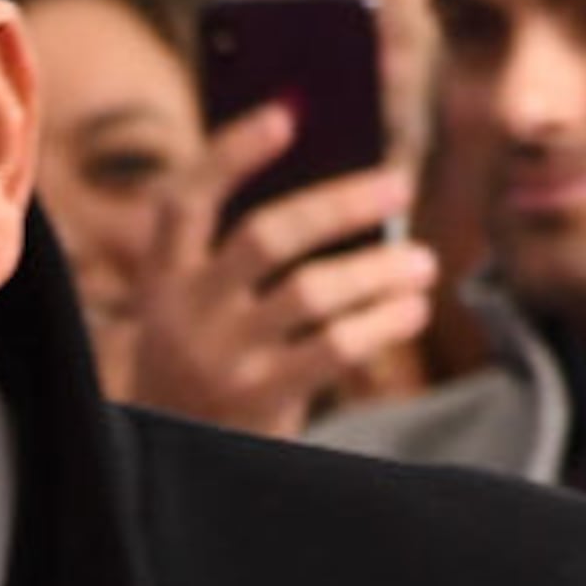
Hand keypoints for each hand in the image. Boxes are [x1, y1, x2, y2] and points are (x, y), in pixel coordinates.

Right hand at [119, 102, 438, 438]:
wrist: (173, 472)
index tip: (287, 114)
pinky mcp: (258, 400)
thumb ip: (244, 256)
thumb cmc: (209, 366)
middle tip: (400, 183)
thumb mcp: (200, 311)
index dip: (232, 153)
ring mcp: (219, 358)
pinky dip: (382, 321)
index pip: (184, 200)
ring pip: (311, 290)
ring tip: (422, 261)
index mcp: (163, 278)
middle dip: (341, 202)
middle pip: (267, 236)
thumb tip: (352, 192)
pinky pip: (335, 347)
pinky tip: (410, 308)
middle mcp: (183, 314)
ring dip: (378, 266)